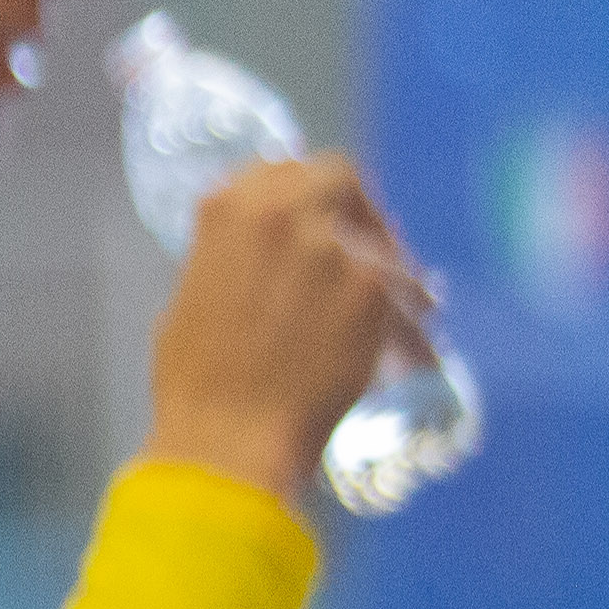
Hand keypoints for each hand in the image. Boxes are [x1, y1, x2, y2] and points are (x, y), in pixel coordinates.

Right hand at [146, 152, 439, 503]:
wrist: (228, 439)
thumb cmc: (197, 386)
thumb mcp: (192, 300)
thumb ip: (232, 262)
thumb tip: (264, 262)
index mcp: (225, 212)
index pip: (280, 169)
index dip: (304, 191)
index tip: (320, 216)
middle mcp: (279, 213)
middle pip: (338, 178)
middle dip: (357, 211)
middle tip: (368, 249)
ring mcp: (329, 246)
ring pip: (380, 244)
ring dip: (390, 275)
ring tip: (401, 312)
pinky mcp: (372, 285)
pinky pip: (407, 293)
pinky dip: (412, 322)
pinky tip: (416, 350)